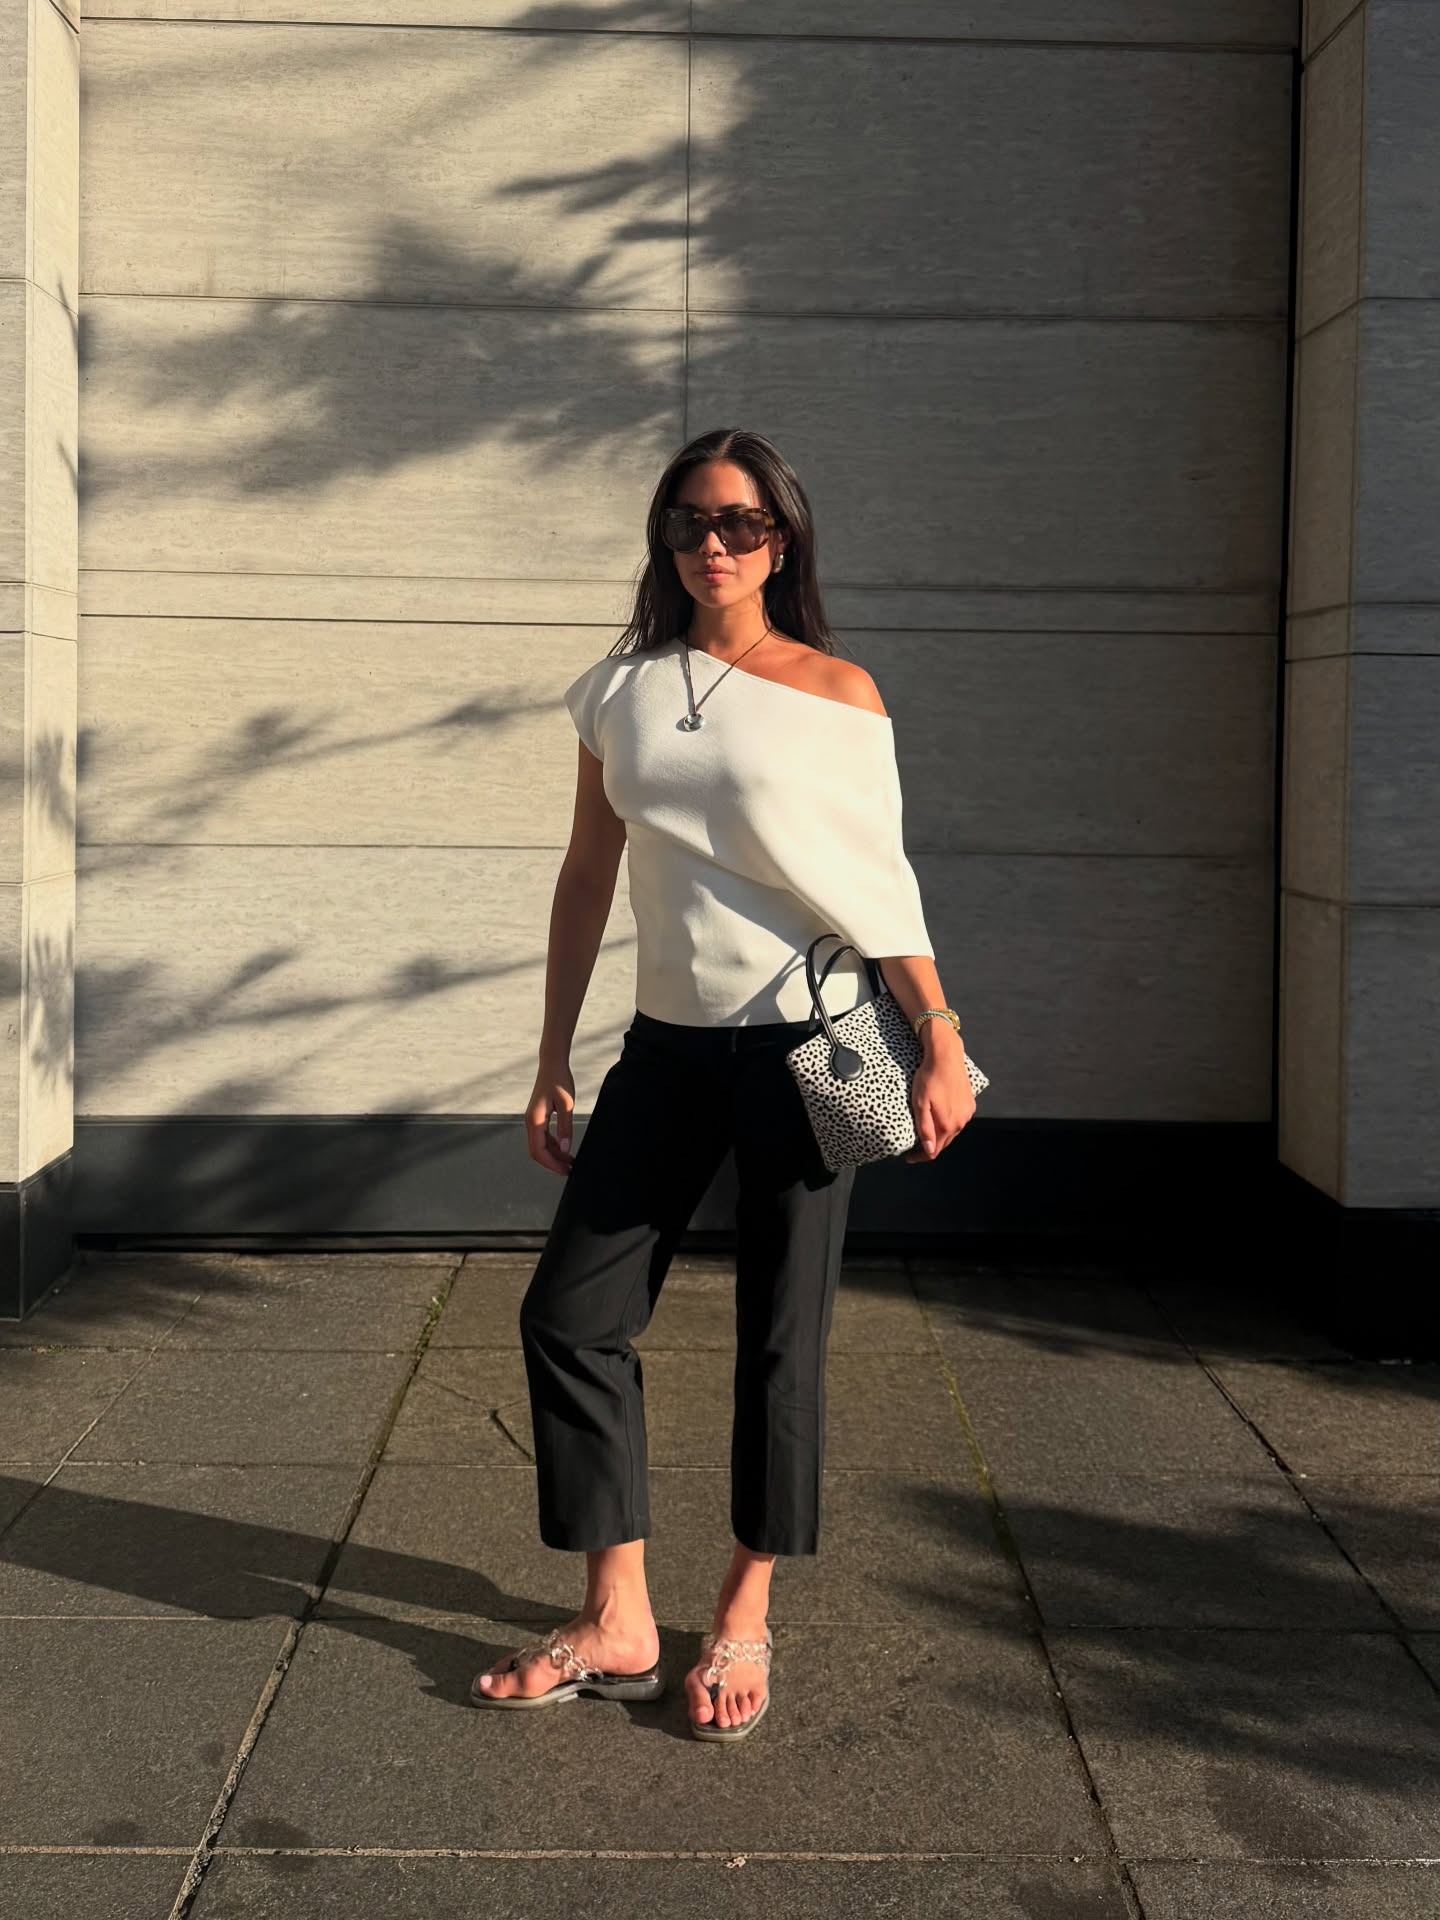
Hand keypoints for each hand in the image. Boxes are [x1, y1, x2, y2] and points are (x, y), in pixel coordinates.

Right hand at [526, 1066, 576, 1174]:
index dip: (552, 1164)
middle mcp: (530, 1122)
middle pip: (537, 1152)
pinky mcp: (538, 1118)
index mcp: (535, 1120)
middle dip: (552, 1163)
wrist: (552, 1065)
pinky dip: (553, 1146)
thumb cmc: (559, 1080)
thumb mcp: (567, 1104)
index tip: (565, 1170)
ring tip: (570, 1162)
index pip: (539, 1150)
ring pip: (539, 1146)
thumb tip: (566, 1149)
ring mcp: (533, 1120)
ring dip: (553, 1156)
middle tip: (569, 1170)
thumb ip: (565, 1127)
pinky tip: (565, 1149)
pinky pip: (543, 1138)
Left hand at [904, 1023, 976, 1163]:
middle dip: (929, 1146)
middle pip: (943, 1143)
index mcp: (946, 1125)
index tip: (908, 1156)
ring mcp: (967, 1114)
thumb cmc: (929, 1079)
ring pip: (952, 1131)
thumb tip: (930, 1151)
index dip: (920, 1156)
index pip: (934, 1151)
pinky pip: (958, 1119)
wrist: (946, 1057)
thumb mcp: (920, 1103)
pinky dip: (948, 1122)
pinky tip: (940, 1115)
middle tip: (914, 1144)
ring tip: (926, 1129)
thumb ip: (925, 1129)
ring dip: (940, 1133)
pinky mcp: (970, 1104)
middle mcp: (960, 1123)